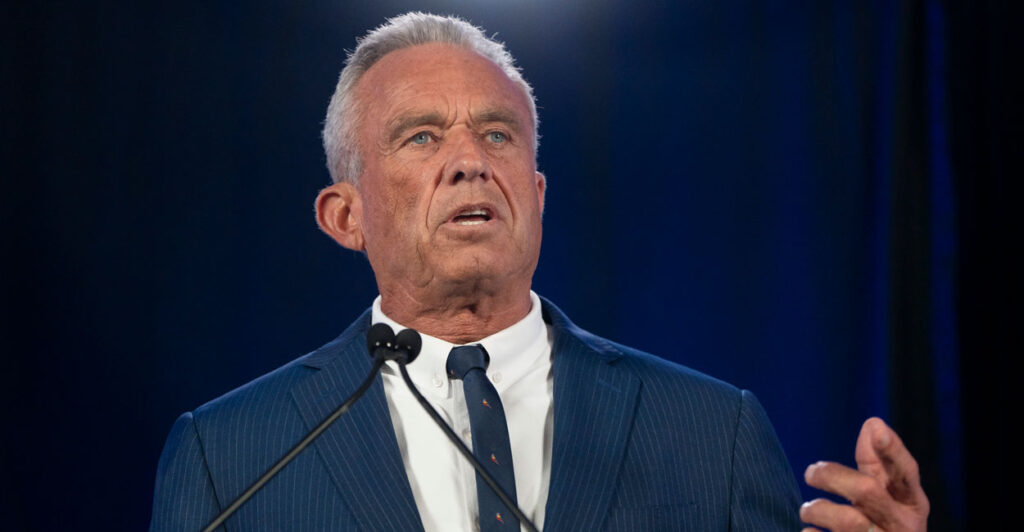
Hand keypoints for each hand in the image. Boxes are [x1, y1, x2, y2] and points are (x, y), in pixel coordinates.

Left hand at [800, 417, 928, 531]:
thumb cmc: (885, 524)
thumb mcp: (890, 497)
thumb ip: (878, 463)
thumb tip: (872, 423)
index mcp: (912, 504)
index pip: (905, 471)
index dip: (892, 449)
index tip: (875, 427)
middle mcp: (903, 525)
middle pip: (867, 490)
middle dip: (833, 475)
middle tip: (811, 472)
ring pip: (847, 521)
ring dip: (818, 509)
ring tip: (808, 510)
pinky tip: (809, 531)